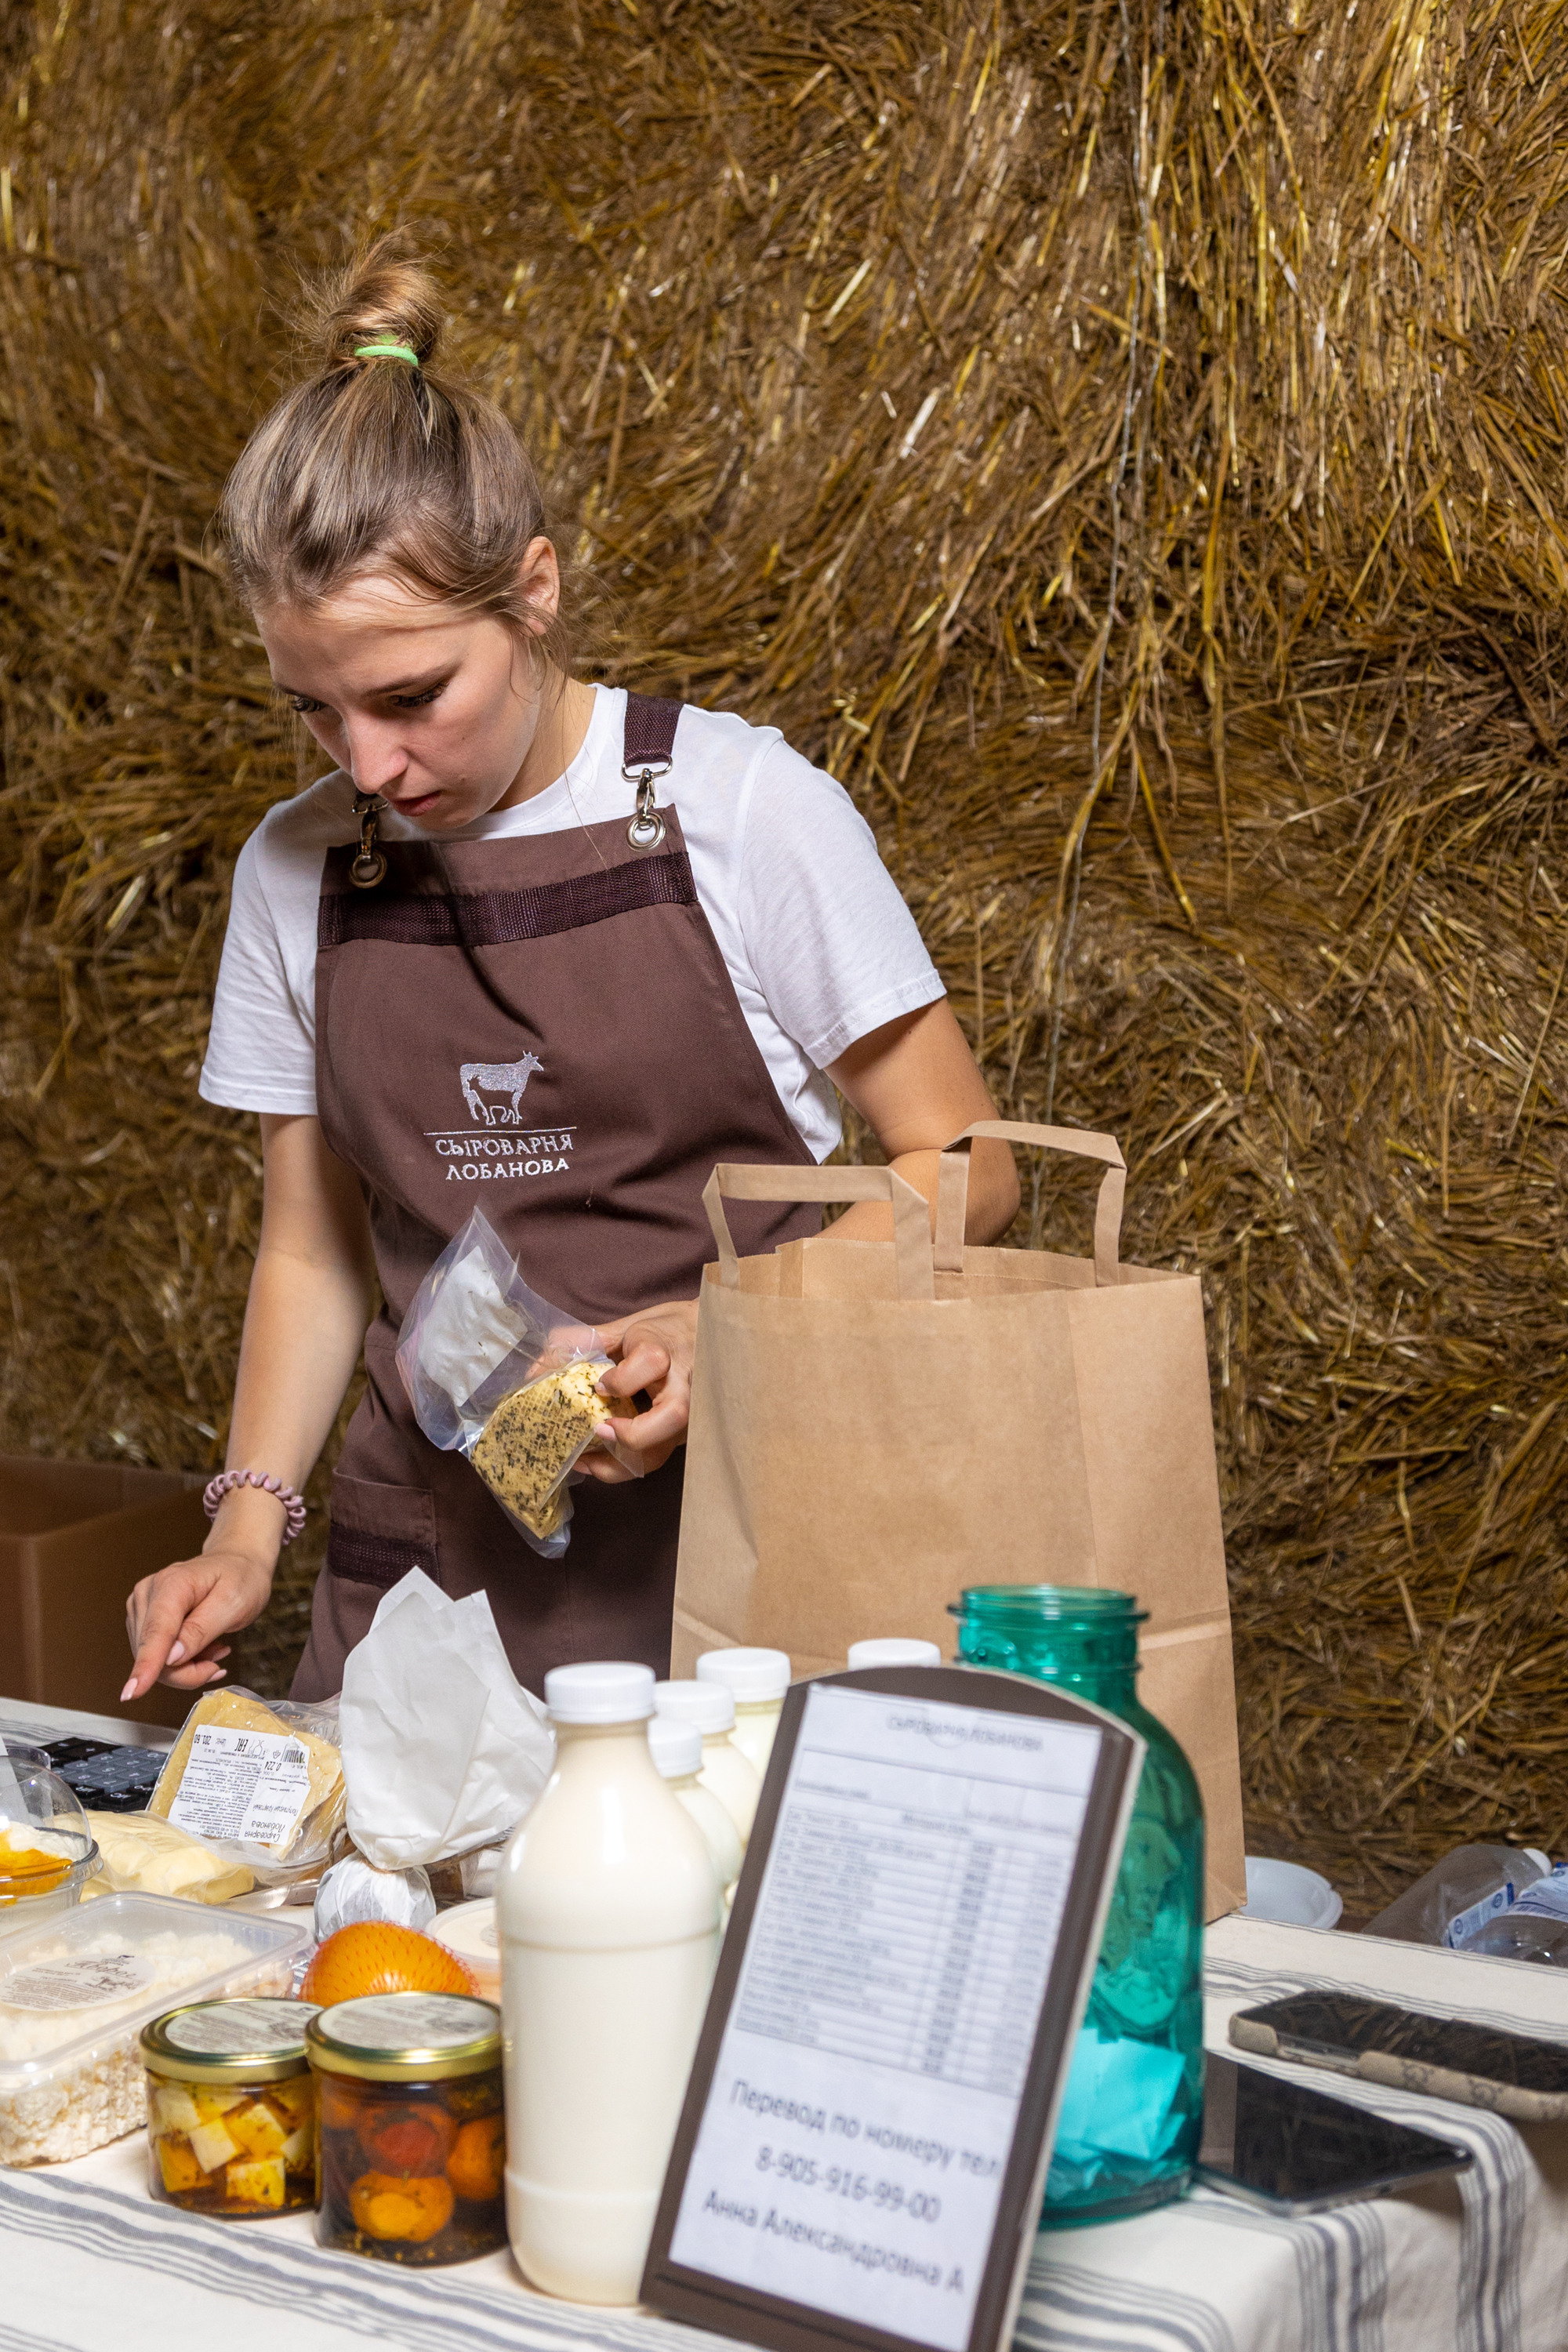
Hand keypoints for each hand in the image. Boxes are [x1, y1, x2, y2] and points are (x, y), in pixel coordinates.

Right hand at [122, 1547, 274, 1703]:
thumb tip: (171, 1658)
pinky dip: (181, 1660)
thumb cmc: (241, 1578)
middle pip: (153, 1652)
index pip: (156, 1632)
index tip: (133, 1692)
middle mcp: (148, 1593)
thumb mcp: (234, 1604)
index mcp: (172, 1584)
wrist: (238, 1561)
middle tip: (219, 1659)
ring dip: (186, 1665)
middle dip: (187, 1670)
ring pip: (153, 1659)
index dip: (146, 1665)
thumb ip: (201, 1630)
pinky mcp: (143, 1618)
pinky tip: (202, 1645)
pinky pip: (156, 1655)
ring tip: (214, 1645)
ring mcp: (142, 1605)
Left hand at [578, 1298, 699, 1482]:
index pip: (651, 1361)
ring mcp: (689, 1414)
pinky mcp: (684, 1433)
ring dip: (621, 1462)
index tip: (599, 1386)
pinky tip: (598, 1463)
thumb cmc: (667, 1330)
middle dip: (633, 1432)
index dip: (621, 1378)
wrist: (712, 1336)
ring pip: (664, 1449)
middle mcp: (685, 1384)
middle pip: (672, 1415)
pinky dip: (625, 1465)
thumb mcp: (629, 1326)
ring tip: (585, 1461)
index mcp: (668, 1349)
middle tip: (600, 1431)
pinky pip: (656, 1457)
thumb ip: (587, 1341)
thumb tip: (537, 1366)